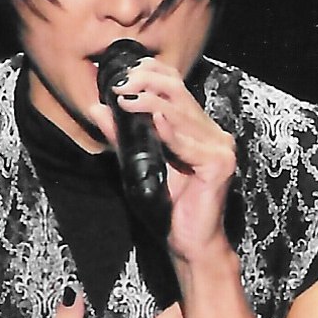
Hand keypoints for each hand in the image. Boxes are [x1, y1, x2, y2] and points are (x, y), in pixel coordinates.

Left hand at [88, 58, 236, 264]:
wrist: (189, 243)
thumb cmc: (168, 209)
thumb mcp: (138, 164)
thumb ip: (122, 137)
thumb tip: (98, 107)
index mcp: (199, 129)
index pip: (177, 87)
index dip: (150, 74)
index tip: (121, 75)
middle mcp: (213, 133)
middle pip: (180, 93)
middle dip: (148, 81)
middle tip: (120, 83)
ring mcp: (220, 147)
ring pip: (182, 113)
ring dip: (151, 102)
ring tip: (125, 97)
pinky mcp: (219, 164)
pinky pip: (188, 143)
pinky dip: (170, 130)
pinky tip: (154, 118)